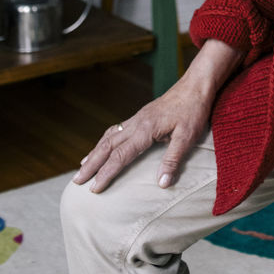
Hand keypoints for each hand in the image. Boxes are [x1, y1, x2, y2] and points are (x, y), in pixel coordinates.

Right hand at [72, 39, 241, 192]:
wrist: (196, 84)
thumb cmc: (194, 110)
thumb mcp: (188, 136)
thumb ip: (173, 159)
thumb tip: (161, 184)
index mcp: (146, 129)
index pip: (121, 155)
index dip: (106, 173)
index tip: (94, 189)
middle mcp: (136, 123)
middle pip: (108, 146)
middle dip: (92, 164)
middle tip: (77, 182)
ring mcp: (137, 118)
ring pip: (109, 136)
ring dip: (94, 152)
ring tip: (82, 167)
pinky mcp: (141, 116)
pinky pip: (116, 130)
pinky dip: (104, 141)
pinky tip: (101, 147)